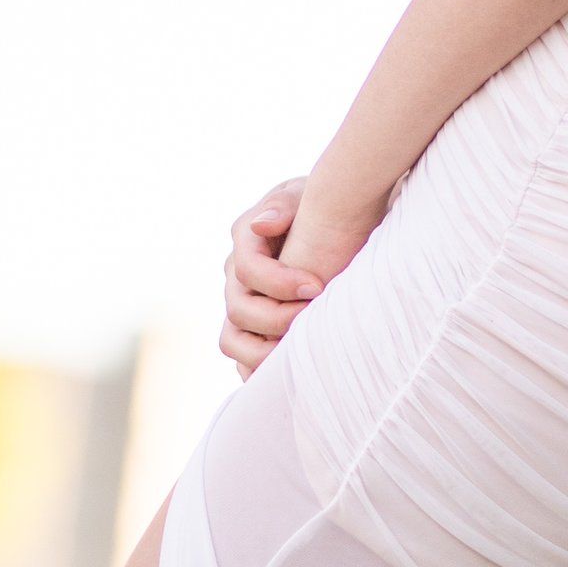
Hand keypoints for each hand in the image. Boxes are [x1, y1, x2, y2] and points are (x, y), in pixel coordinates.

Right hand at [221, 180, 317, 376]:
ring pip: (232, 340)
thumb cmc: (321, 205)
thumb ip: (284, 204)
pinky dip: (258, 371)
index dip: (278, 282)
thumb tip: (261, 225)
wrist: (335, 222)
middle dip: (277, 318)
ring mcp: (242, 303)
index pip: (247, 269)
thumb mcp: (304, 193)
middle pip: (238, 309)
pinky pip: (244, 359)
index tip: (316, 287)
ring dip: (262, 352)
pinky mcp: (254, 328)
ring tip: (297, 351)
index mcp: (245, 240)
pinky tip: (287, 373)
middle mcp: (236, 275)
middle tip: (314, 317)